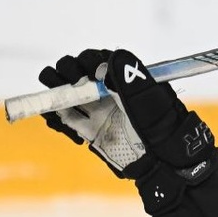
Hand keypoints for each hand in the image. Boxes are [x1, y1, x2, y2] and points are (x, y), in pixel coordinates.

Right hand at [39, 49, 216, 211]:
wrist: (163, 159)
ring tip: (62, 107)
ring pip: (62, 93)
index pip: (92, 59)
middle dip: (64, 75)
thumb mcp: (149, 99)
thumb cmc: (162, 126)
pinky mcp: (88, 128)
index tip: (87, 75)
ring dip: (54, 96)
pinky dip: (57, 120)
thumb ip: (130, 79)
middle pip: (70, 71)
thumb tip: (113, 57)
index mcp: (120, 78)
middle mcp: (104, 90)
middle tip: (73, 88)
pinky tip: (72, 132)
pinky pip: (62, 118)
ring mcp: (94, 109)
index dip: (83, 62)